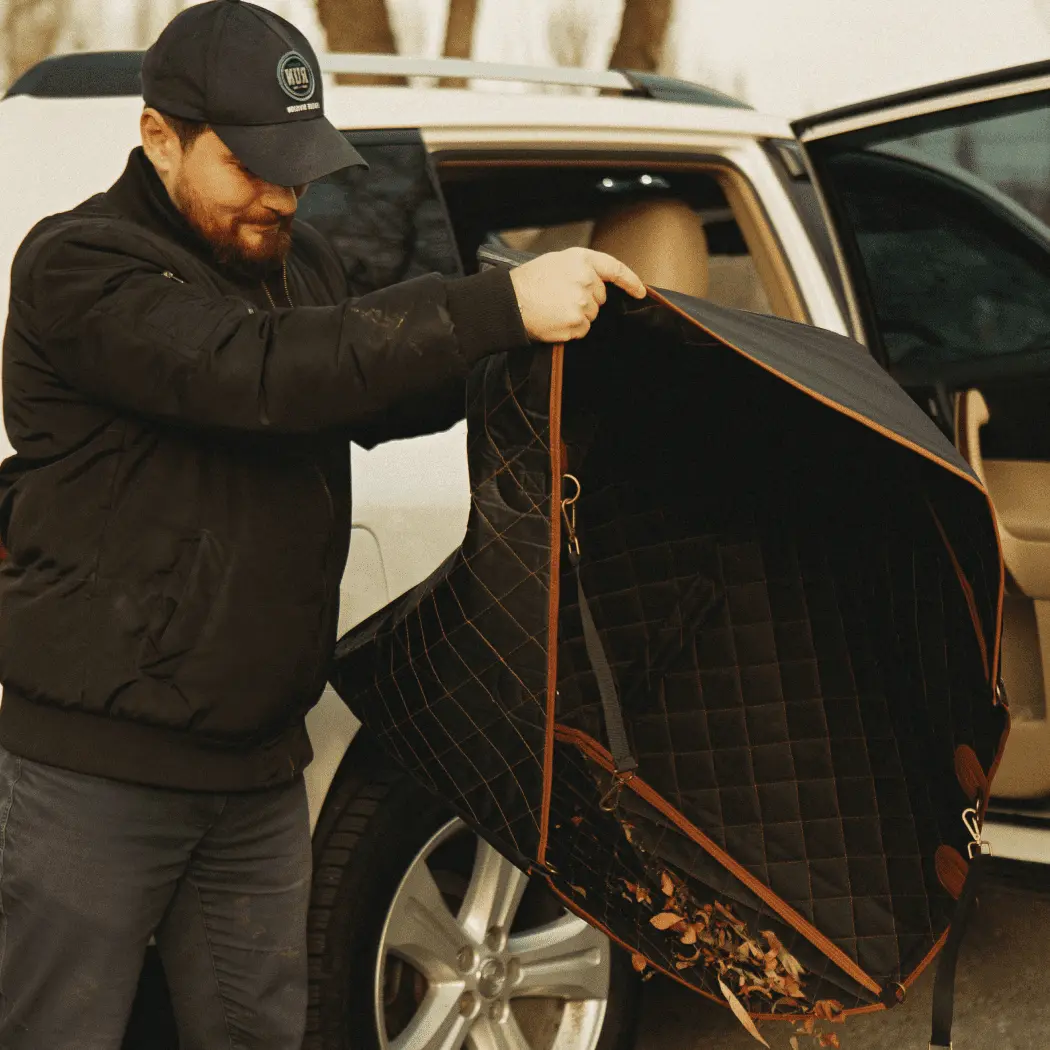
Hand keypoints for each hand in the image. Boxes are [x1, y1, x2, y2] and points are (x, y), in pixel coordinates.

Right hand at [508, 247, 645, 342]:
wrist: (509, 302)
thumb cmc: (528, 282)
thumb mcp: (556, 262)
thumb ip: (582, 269)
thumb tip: (598, 283)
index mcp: (582, 260)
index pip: (615, 269)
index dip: (631, 281)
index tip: (640, 291)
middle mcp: (585, 280)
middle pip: (601, 297)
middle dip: (588, 300)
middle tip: (562, 298)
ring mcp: (582, 303)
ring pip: (592, 315)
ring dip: (578, 315)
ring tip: (555, 308)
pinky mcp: (576, 323)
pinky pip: (583, 330)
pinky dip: (572, 329)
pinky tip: (555, 320)